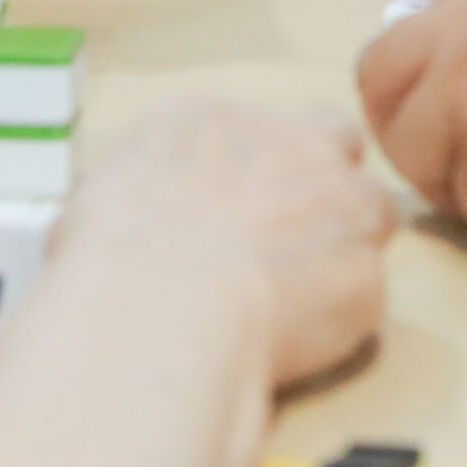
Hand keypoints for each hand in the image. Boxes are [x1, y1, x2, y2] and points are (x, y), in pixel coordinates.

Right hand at [57, 94, 394, 387]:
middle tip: (292, 246)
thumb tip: (136, 229)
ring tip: (295, 305)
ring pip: (369, 213)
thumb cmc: (108, 267)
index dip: (259, 168)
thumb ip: (143, 199)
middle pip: (335, 141)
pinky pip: (365, 292)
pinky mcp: (363, 264)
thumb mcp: (97, 206)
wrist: (158, 309)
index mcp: (206, 121)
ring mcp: (334, 196)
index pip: (256, 124)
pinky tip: (296, 345)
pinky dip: (340, 319)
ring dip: (343, 251)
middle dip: (324, 185)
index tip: (245, 208)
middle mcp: (281, 139)